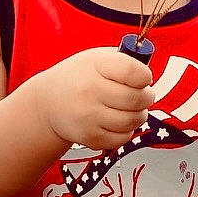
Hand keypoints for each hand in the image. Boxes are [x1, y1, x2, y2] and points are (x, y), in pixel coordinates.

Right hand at [35, 47, 155, 151]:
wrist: (49, 102)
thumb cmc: (80, 77)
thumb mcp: (96, 58)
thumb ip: (124, 60)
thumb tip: (149, 74)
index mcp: (94, 66)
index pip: (133, 72)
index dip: (145, 76)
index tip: (143, 78)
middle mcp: (89, 91)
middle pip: (137, 99)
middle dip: (147, 97)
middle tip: (143, 95)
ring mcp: (88, 116)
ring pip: (133, 120)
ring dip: (139, 115)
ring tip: (132, 108)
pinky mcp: (90, 137)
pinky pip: (123, 138)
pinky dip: (126, 131)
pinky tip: (118, 121)